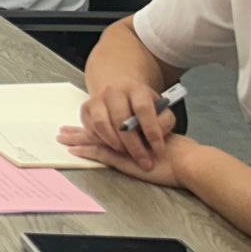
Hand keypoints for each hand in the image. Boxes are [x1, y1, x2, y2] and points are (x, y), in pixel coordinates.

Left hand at [60, 130, 194, 188]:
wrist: (188, 161)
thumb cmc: (178, 158)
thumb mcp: (155, 149)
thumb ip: (140, 144)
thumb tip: (126, 142)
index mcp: (133, 133)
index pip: (108, 127)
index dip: (92, 127)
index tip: (77, 128)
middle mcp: (126, 136)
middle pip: (98, 130)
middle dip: (79, 132)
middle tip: (62, 133)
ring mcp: (123, 146)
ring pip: (96, 139)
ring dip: (78, 139)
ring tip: (63, 139)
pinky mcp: (123, 157)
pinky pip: (100, 152)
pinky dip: (86, 151)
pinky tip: (74, 151)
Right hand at [63, 79, 177, 168]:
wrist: (120, 90)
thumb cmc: (143, 107)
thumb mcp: (161, 110)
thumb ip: (164, 122)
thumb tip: (157, 136)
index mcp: (136, 90)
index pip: (143, 109)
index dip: (151, 130)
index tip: (159, 150)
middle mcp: (114, 92)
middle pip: (120, 118)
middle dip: (133, 144)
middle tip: (144, 161)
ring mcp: (98, 99)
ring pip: (101, 123)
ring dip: (114, 143)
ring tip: (126, 154)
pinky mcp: (86, 108)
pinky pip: (89, 127)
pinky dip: (100, 140)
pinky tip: (112, 147)